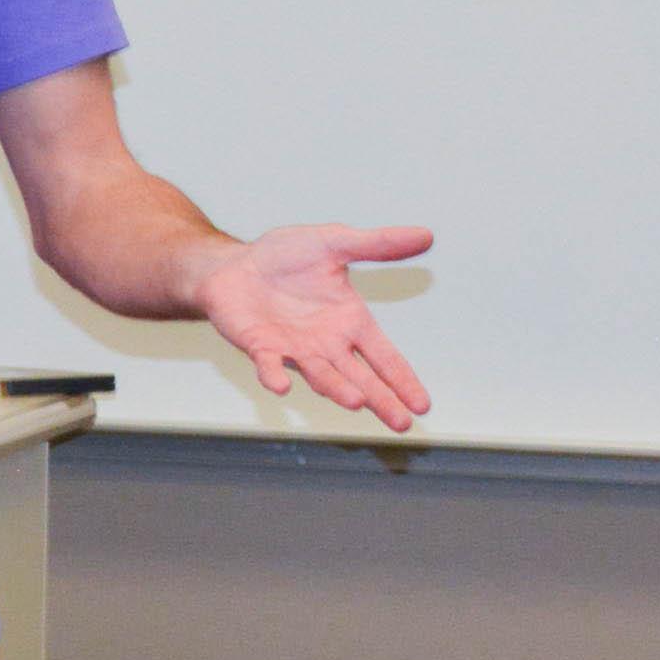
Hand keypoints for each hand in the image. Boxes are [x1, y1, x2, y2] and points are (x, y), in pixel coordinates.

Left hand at [196, 224, 432, 431]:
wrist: (233, 265)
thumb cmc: (284, 257)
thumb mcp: (336, 243)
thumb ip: (377, 244)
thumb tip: (426, 235)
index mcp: (349, 322)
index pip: (384, 357)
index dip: (402, 380)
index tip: (422, 406)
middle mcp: (326, 344)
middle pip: (360, 378)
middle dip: (380, 400)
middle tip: (400, 424)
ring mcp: (294, 350)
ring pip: (322, 376)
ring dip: (337, 389)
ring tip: (357, 401)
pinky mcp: (260, 348)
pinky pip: (269, 366)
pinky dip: (274, 376)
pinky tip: (282, 386)